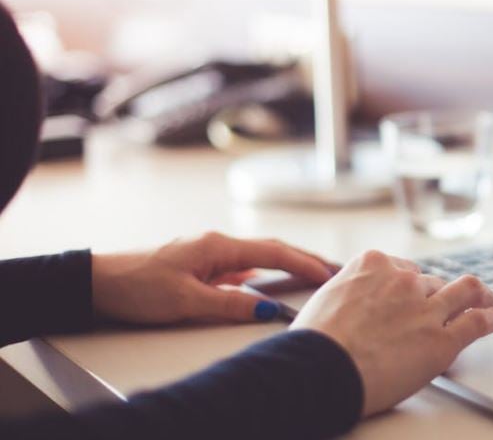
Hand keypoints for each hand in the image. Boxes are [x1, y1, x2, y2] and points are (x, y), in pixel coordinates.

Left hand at [91, 232, 334, 323]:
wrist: (97, 282)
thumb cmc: (136, 286)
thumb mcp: (186, 301)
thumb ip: (230, 304)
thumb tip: (269, 309)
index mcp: (218, 246)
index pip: (274, 252)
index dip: (304, 263)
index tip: (330, 274)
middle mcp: (217, 244)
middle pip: (272, 248)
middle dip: (305, 258)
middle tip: (334, 268)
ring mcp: (208, 253)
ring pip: (258, 256)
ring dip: (286, 263)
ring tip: (312, 274)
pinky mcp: (199, 265)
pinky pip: (241, 266)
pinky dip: (263, 271)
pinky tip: (268, 282)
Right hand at [291, 250, 492, 415]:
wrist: (320, 369)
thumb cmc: (314, 343)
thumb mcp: (326, 299)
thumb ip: (349, 293)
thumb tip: (351, 303)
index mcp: (374, 264)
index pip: (404, 269)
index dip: (411, 284)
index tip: (415, 292)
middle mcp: (404, 280)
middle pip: (431, 283)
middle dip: (437, 295)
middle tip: (445, 305)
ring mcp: (426, 308)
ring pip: (464, 291)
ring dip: (478, 295)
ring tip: (487, 300)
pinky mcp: (442, 340)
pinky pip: (477, 322)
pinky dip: (490, 319)